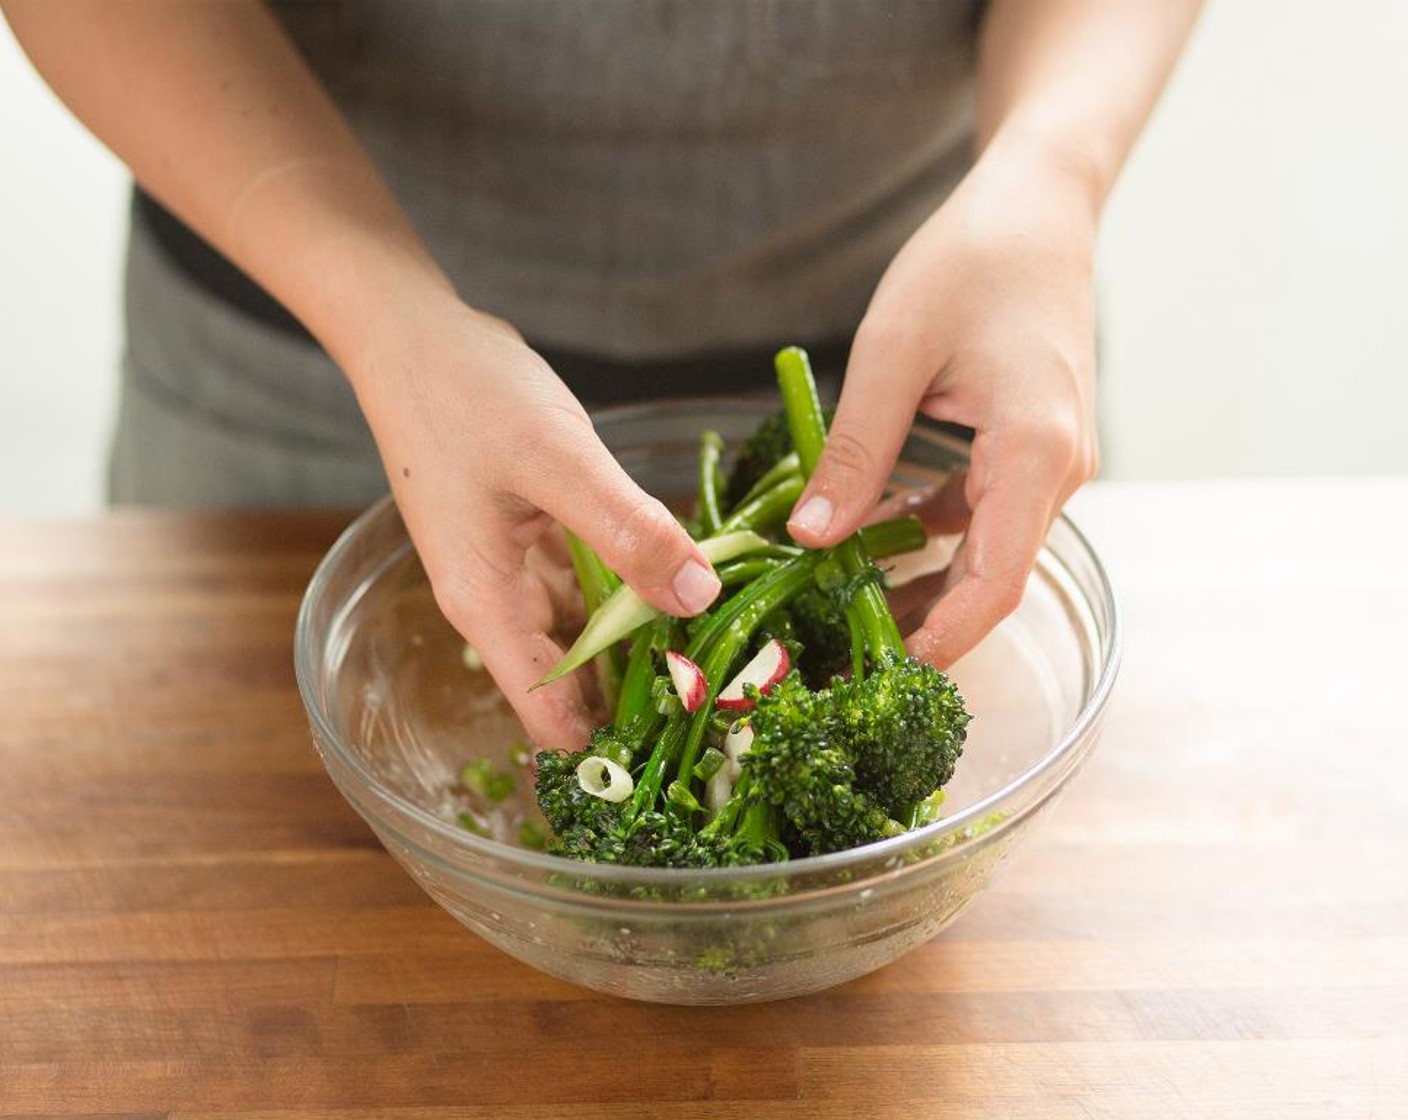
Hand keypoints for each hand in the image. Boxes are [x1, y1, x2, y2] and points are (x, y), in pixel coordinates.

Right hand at [347, 284, 721, 748]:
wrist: (412, 333)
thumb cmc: (466, 395)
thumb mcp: (557, 461)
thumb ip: (629, 530)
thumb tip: (701, 598)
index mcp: (490, 607)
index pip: (551, 720)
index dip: (616, 746)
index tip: (695, 747)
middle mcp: (501, 604)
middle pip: (578, 685)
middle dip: (648, 696)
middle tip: (740, 697)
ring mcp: (518, 571)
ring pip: (594, 634)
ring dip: (650, 641)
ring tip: (733, 651)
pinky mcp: (537, 539)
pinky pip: (596, 584)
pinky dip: (638, 589)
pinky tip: (693, 584)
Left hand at [787, 143, 1099, 665]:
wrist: (1038, 207)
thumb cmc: (972, 262)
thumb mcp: (894, 354)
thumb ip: (856, 451)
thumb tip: (810, 538)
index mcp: (1035, 452)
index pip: (995, 581)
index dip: (941, 640)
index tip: (880, 676)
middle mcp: (1057, 470)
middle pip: (988, 578)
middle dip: (917, 622)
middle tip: (837, 654)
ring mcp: (1048, 462)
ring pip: (981, 551)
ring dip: (917, 581)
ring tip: (837, 608)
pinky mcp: (1028, 449)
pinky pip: (978, 513)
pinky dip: (926, 533)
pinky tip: (864, 537)